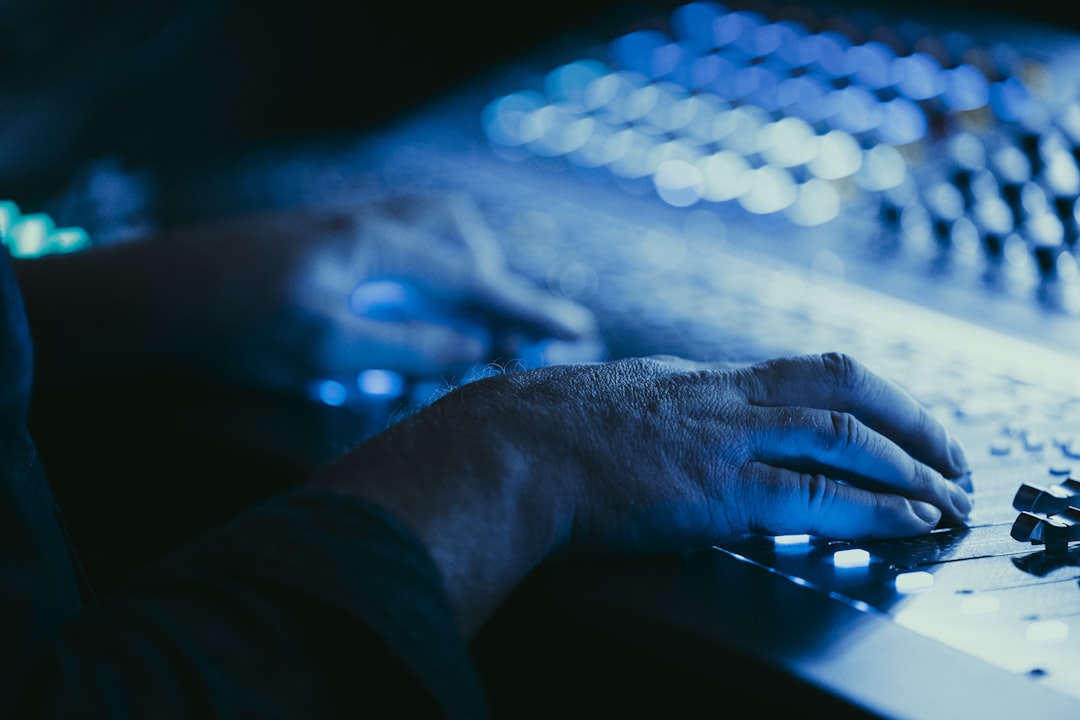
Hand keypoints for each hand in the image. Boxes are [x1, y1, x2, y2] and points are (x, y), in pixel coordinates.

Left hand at [15, 193, 597, 392]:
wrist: (142, 299)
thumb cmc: (226, 326)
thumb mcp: (324, 347)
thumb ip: (407, 347)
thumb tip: (477, 352)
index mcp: (374, 245)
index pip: (473, 277)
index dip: (529, 309)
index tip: (580, 332)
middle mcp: (363, 224)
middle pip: (458, 234)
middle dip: (498, 278)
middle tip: (522, 326)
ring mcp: (338, 228)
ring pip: (425, 227)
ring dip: (461, 263)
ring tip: (475, 309)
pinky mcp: (316, 243)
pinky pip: (393, 238)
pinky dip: (423, 265)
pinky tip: (411, 300)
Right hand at [318, 352, 971, 635]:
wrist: (494, 450)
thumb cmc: (530, 432)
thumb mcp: (603, 399)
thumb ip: (647, 409)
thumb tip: (661, 428)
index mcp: (694, 379)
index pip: (801, 373)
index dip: (863, 395)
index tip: (892, 420)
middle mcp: (718, 397)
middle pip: (841, 385)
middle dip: (910, 417)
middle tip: (948, 453)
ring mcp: (718, 438)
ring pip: (843, 435)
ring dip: (909, 465)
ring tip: (947, 494)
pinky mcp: (711, 488)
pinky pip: (816, 494)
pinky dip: (875, 506)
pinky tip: (909, 519)